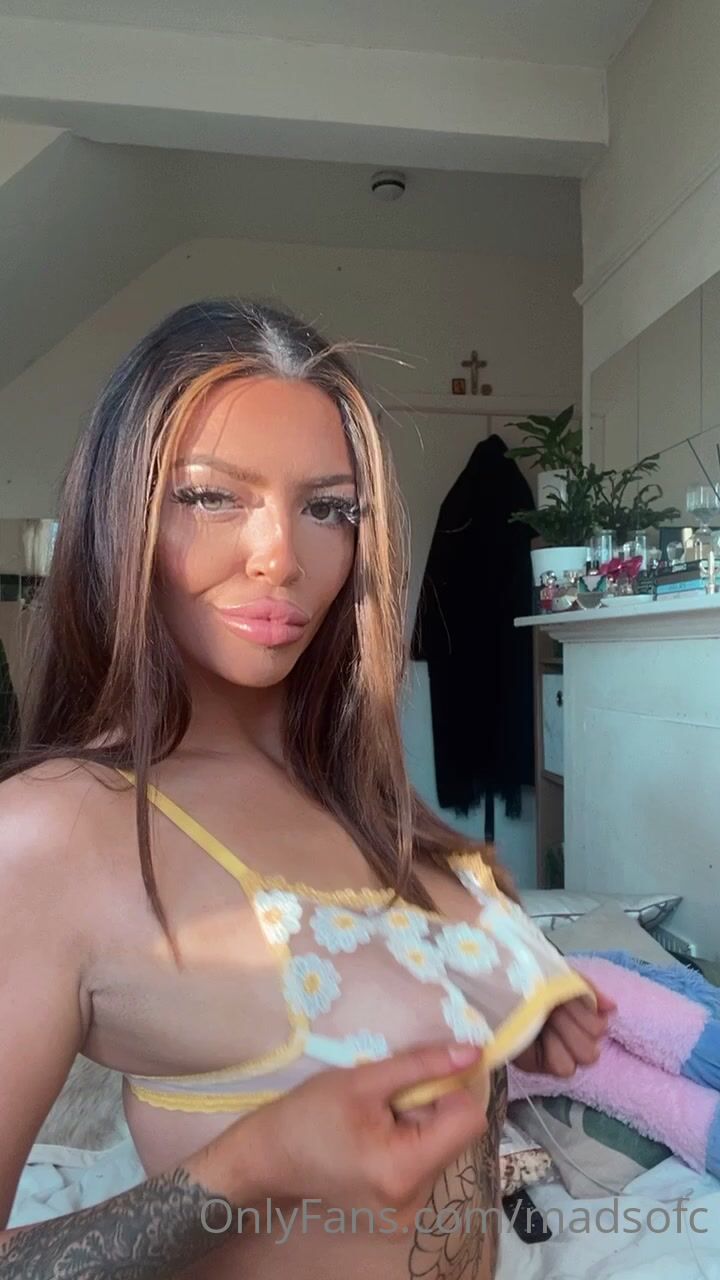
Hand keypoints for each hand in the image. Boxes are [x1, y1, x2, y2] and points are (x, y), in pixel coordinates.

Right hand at [226, 1042, 488, 1230]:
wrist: (267, 1157)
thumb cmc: (308, 1114)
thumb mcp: (364, 1079)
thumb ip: (422, 1065)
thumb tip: (473, 1052)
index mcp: (404, 1169)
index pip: (469, 1121)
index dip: (454, 1089)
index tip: (424, 1074)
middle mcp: (415, 1198)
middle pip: (456, 1134)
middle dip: (431, 1106)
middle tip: (387, 1097)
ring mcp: (408, 1208)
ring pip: (442, 1145)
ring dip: (420, 1122)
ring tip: (376, 1117)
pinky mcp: (400, 1207)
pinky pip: (426, 1160)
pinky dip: (410, 1139)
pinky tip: (376, 1135)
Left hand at [511, 978, 615, 1076]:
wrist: (495, 987)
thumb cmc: (528, 980)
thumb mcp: (559, 976)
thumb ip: (587, 990)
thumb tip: (612, 1007)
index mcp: (579, 1014)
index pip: (600, 1027)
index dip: (583, 1013)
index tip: (563, 999)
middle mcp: (574, 1036)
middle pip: (595, 1047)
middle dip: (573, 1025)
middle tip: (553, 1011)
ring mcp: (560, 1053)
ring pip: (585, 1057)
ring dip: (565, 1035)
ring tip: (545, 1023)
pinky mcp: (542, 1065)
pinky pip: (564, 1068)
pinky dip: (554, 1051)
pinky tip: (538, 1036)